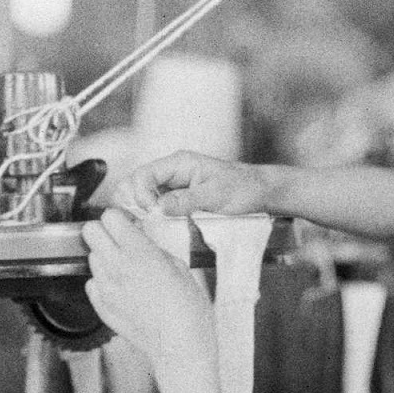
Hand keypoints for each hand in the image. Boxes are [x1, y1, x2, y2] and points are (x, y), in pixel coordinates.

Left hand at [83, 208, 215, 377]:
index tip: (129, 225)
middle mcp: (116, 267)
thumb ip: (154, 248)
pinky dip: (103, 282)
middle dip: (104, 232)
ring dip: (105, 258)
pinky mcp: (101, 306)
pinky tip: (122, 289)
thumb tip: (141, 240)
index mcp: (139, 252)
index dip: (120, 218)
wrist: (180, 345)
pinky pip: (92, 283)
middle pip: (90, 231)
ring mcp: (106, 288)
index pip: (110, 216)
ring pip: (91, 257)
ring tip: (126, 270)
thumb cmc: (187, 309)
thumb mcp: (179, 266)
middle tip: (120, 241)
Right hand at [106, 149, 275, 219]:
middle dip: (133, 202)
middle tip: (145, 222)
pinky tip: (158, 229)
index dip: (140, 194)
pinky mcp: (177, 202)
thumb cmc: (242, 188)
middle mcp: (171, 173)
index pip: (144, 174)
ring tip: (150, 227)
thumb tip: (159, 208)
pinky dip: (152, 218)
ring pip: (142, 197)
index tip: (152, 213)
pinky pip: (156, 208)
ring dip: (141, 212)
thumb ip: (187, 200)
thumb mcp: (216, 195)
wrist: (259, 192)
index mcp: (179, 163)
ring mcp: (172, 187)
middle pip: (135, 183)